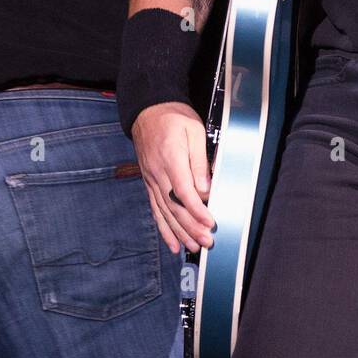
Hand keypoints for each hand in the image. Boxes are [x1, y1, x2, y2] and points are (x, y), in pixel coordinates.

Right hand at [131, 102, 214, 253]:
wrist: (148, 110)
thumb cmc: (173, 117)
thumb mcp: (194, 130)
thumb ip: (199, 160)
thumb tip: (205, 188)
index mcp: (170, 158)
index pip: (184, 191)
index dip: (197, 211)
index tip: (210, 223)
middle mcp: (158, 172)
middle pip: (174, 207)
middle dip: (191, 228)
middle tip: (207, 241)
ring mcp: (151, 179)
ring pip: (165, 212)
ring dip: (179, 232)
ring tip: (194, 246)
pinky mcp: (149, 183)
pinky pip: (155, 209)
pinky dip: (164, 228)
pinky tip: (172, 243)